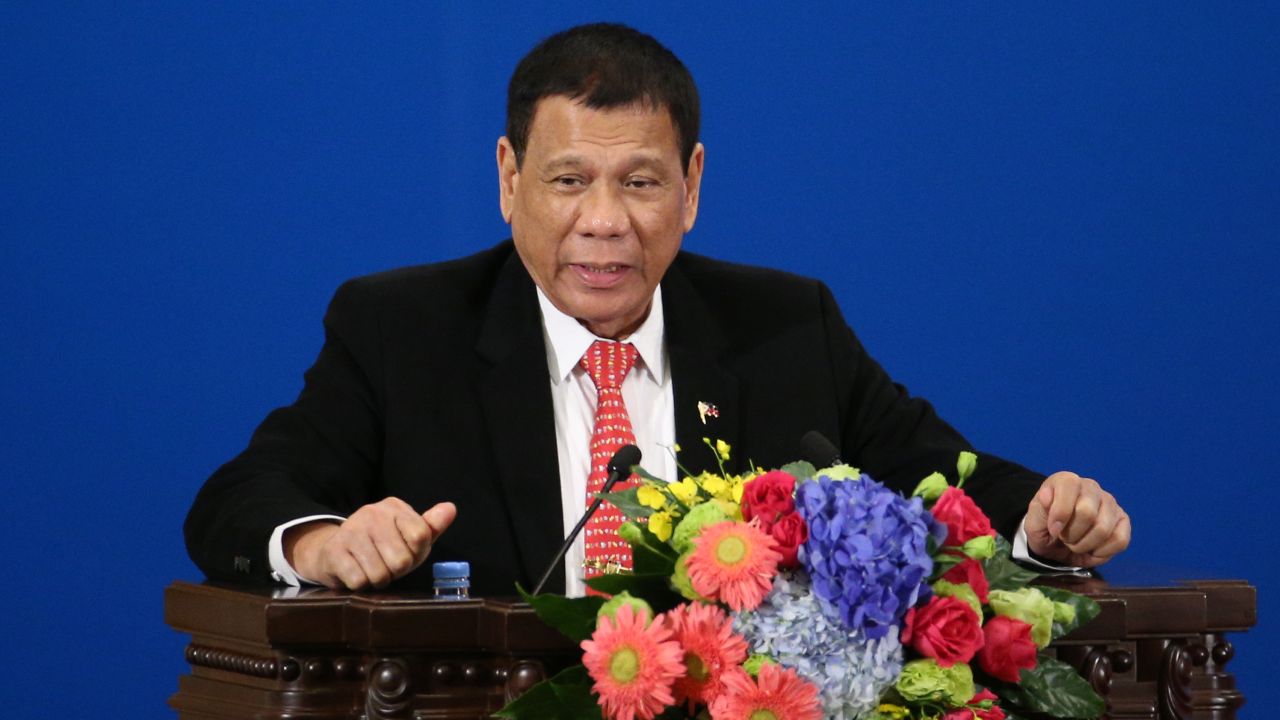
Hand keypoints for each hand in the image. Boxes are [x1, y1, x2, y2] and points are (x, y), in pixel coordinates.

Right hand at [284, 498, 456, 589]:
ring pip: (380, 574)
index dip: (416, 554)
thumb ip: (431, 526)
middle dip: (395, 571)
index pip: (421, 536)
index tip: (406, 553)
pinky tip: (355, 572)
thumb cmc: (381, 546)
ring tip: (370, 568)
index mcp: (395, 507)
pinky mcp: (334, 550)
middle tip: (385, 564)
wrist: (335, 552)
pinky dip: (360, 584)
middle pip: (402, 561)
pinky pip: (359, 581)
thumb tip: (451, 509)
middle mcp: (372, 513)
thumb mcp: (409, 536)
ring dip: (377, 580)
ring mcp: (351, 530)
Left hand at [1025, 471, 1129, 567]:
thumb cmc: (1045, 528)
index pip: (1069, 486)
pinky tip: (1091, 549)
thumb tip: (1047, 496)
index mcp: (1067, 481)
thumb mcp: (1034, 520)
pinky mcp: (1123, 521)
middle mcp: (1091, 487)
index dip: (1060, 513)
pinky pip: (1120, 540)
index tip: (1053, 529)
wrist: (1055, 544)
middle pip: (1087, 512)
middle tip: (1064, 538)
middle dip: (1071, 534)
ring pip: (1103, 529)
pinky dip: (1102, 552)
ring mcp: (1110, 503)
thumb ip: (1039, 508)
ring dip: (1084, 545)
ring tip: (1076, 543)